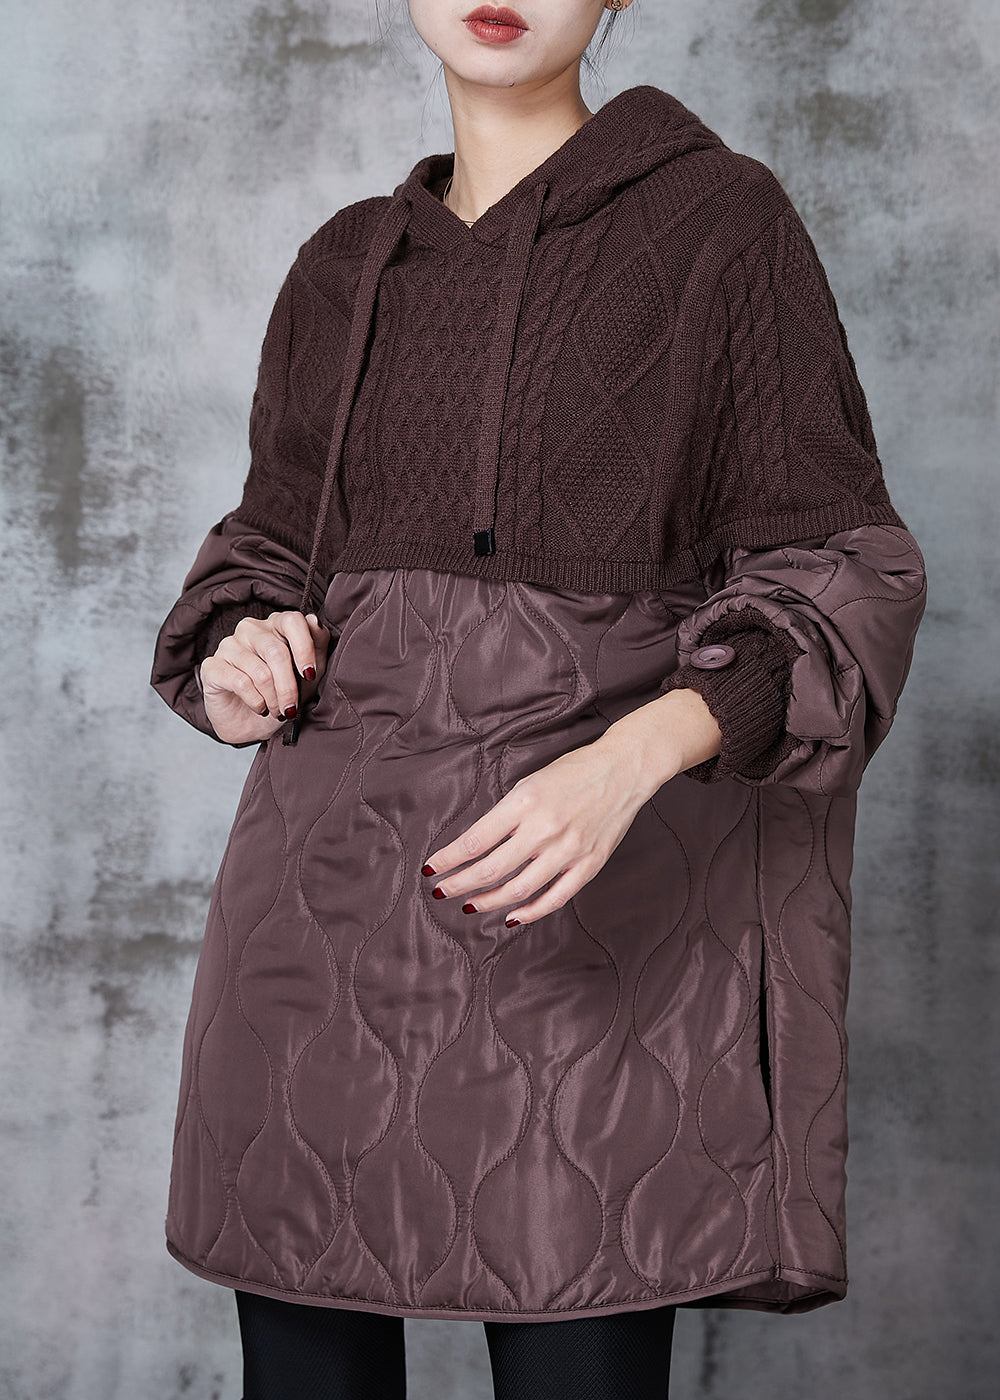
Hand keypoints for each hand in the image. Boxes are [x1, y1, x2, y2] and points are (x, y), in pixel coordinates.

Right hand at [200, 610, 330, 744]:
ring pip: (260, 671)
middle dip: (288, 686)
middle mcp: (250, 629)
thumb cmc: (283, 694)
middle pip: (276, 652)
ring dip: (273, 698)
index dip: (304, 648)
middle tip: (292, 709)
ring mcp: (229, 645)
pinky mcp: (212, 666)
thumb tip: (313, 620)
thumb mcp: (310, 673)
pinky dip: (256, 701)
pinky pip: (240, 683)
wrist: (253, 725)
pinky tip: (259, 708)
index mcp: (275, 624)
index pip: (292, 621)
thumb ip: (317, 644)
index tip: (310, 675)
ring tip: (277, 710)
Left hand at [421, 740, 660, 926]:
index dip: (448, 859)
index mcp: (523, 802)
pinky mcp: (588, 864)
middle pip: (490, 869)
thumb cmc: (573, 772)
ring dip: (488, 902)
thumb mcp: (529, 782)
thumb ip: (505, 815)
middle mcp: (543, 828)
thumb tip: (476, 847)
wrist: (622, 771)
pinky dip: (530, 912)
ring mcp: (567, 850)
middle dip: (459, 884)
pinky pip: (555, 898)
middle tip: (441, 891)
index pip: (474, 840)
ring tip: (470, 905)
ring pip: (518, 889)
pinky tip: (512, 916)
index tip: (432, 868)